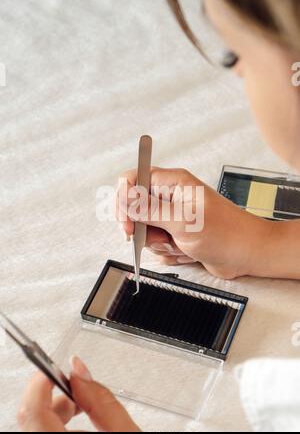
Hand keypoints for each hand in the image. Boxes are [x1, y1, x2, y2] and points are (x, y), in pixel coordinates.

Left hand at [17, 356, 139, 431]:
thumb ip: (103, 401)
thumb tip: (80, 369)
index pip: (32, 409)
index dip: (41, 379)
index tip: (54, 363)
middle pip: (32, 413)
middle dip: (56, 392)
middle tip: (77, 382)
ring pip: (37, 421)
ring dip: (60, 405)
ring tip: (85, 401)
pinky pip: (42, 429)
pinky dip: (59, 417)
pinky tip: (80, 415)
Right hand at [116, 167, 270, 278]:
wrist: (248, 254)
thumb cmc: (226, 233)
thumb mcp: (184, 221)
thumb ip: (150, 210)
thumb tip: (124, 198)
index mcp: (172, 183)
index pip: (133, 179)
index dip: (123, 199)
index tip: (127, 222)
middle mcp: (170, 196)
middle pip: (134, 208)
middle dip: (142, 228)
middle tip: (154, 237)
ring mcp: (172, 216)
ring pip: (144, 230)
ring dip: (159, 243)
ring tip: (181, 245)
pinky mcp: (176, 233)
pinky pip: (157, 244)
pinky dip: (169, 252)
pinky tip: (187, 252)